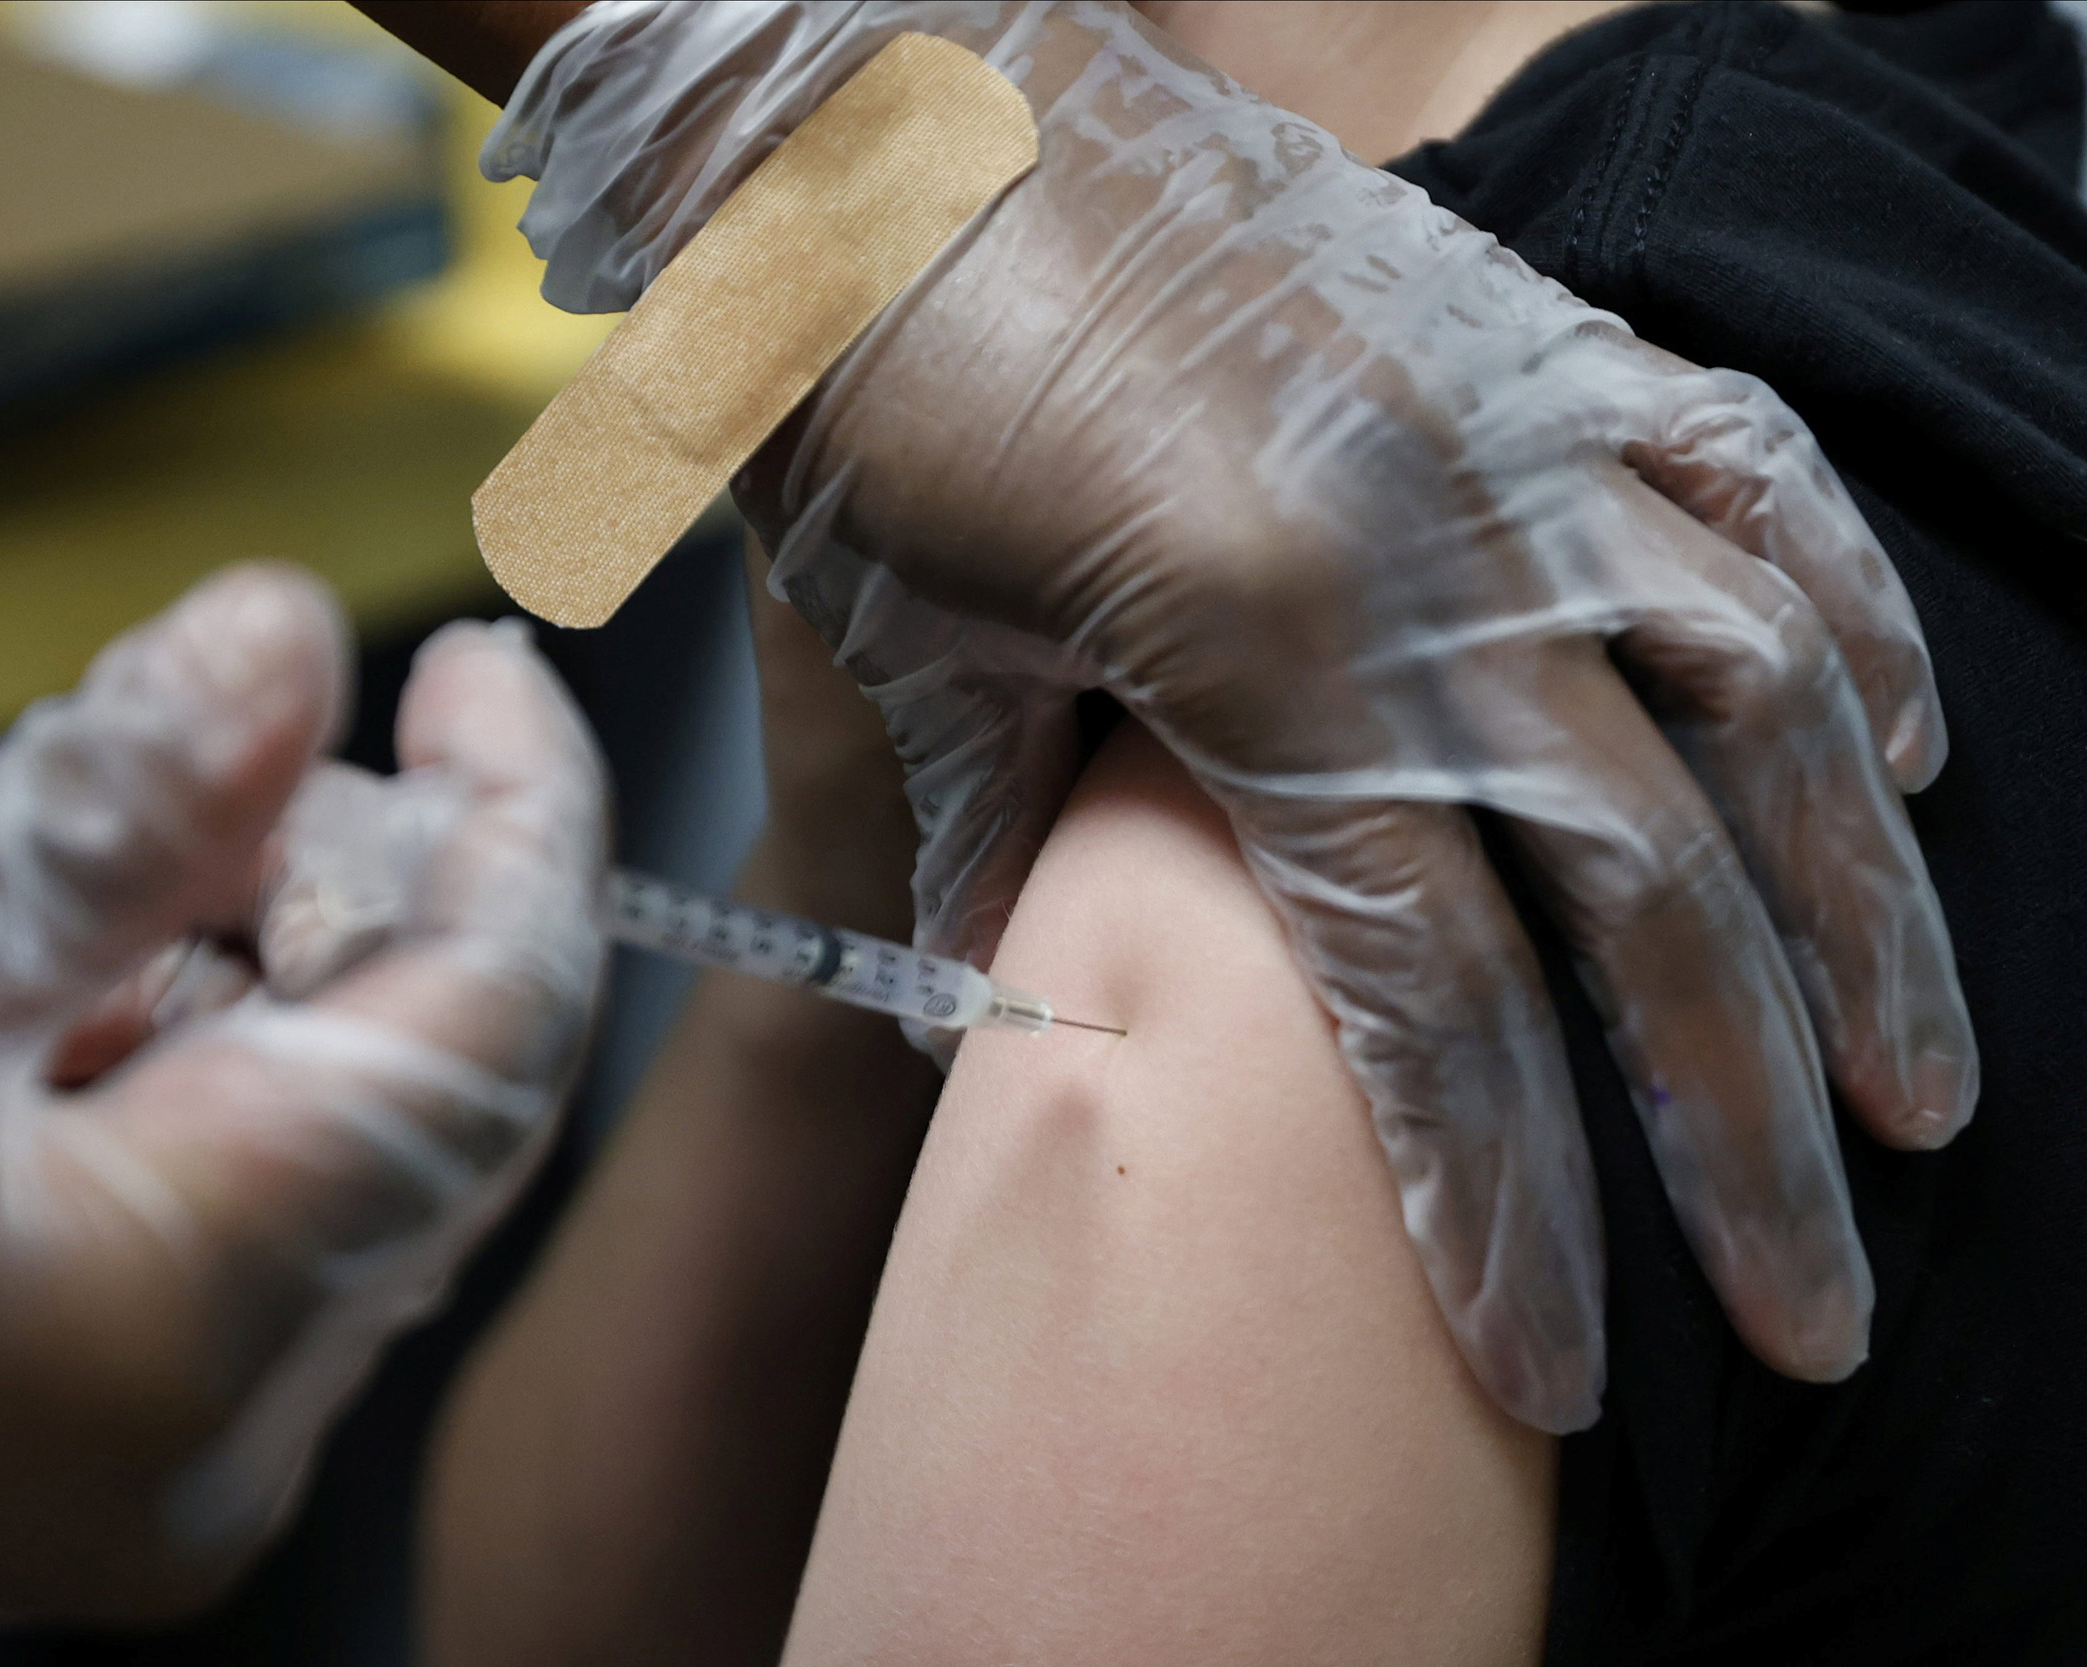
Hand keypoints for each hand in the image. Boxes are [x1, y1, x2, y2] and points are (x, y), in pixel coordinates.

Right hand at [0, 568, 604, 1651]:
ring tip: (110, 880)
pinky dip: (205, 1075)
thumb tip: (286, 640)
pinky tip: (72, 1000)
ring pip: (346, 1155)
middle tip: (245, 757)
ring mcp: (168, 1476)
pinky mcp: (107, 1462)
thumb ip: (109, 808)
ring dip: (273, 976)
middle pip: (436, 1099)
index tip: (480, 672)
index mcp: (187, 1322)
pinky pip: (249, 1227)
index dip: (521, 819)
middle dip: (371, 890)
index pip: (491, 1030)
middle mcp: (224, 1445)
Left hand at [490, 0, 1973, 1430]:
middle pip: (1650, 892)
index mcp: (1263, 641)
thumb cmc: (872, 384)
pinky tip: (1907, 756)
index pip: (1431, 990)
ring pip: (1769, 704)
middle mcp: (1438, 542)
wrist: (888, 110)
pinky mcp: (1536, 337)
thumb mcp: (916, 646)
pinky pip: (1759, 479)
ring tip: (1924, 1095)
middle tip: (1813, 1319)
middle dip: (1742, 1138)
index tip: (1554, 1370)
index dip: (1504, 1203)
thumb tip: (1006, 1021)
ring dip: (1867, 917)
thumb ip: (1004, 845)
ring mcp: (1514, 426)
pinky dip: (1854, 621)